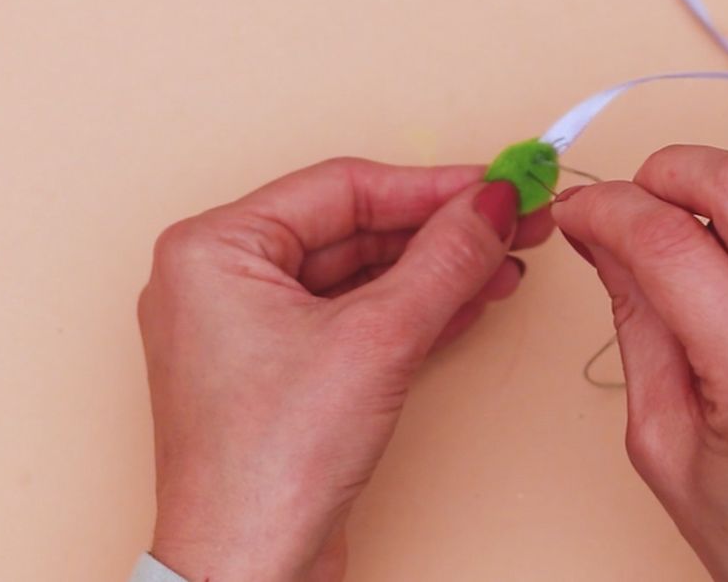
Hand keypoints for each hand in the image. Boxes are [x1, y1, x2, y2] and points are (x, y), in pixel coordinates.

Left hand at [138, 158, 551, 580]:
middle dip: (441, 230)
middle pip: (355, 230)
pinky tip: (469, 298)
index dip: (431, 186)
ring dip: (436, 270)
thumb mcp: (377, 340)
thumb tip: (491, 204)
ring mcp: (253, 328)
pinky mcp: (285, 370)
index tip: (496, 184)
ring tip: (504, 263)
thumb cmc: (269, 465)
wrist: (250, 572)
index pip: (342, 189)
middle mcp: (225, 280)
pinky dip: (414, 308)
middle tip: (511, 221)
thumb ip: (443, 260)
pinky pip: (356, 318)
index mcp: (215, 248)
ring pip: (361, 275)